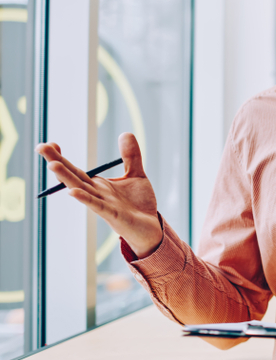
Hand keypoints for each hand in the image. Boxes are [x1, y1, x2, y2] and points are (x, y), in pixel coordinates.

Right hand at [36, 133, 162, 257]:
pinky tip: (72, 192)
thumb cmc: (139, 204)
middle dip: (56, 162)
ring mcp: (102, 204)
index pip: (75, 169)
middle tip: (40, 146)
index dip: (63, 157)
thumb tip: (125, 133)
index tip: (51, 143)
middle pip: (72, 176)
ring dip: (66, 178)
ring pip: (80, 190)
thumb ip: (131, 156)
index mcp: (98, 184)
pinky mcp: (113, 215)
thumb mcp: (136, 175)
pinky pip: (97, 206)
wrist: (150, 226)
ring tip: (52, 166)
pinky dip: (85, 199)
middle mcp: (96, 194)